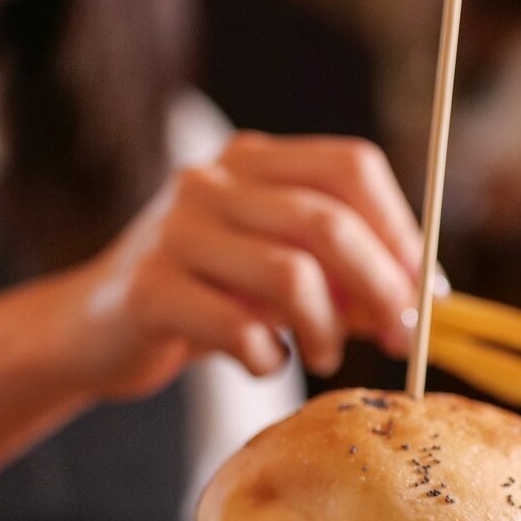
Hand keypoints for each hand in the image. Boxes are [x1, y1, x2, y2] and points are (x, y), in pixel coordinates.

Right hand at [60, 131, 426, 398]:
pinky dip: (267, 356)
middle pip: (329, 222)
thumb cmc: (203, 300)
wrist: (93, 332)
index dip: (402, 230)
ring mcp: (174, 231)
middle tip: (402, 339)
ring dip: (327, 329)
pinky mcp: (148, 290)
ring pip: (290, 275)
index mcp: (251, 160)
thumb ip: (341, 276)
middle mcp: (211, 182)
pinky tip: (262, 361)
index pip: (351, 166)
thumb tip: (426, 300)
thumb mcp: (275, 274)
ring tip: (323, 355)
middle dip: (383, 288)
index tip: (427, 291)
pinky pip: (238, 327)